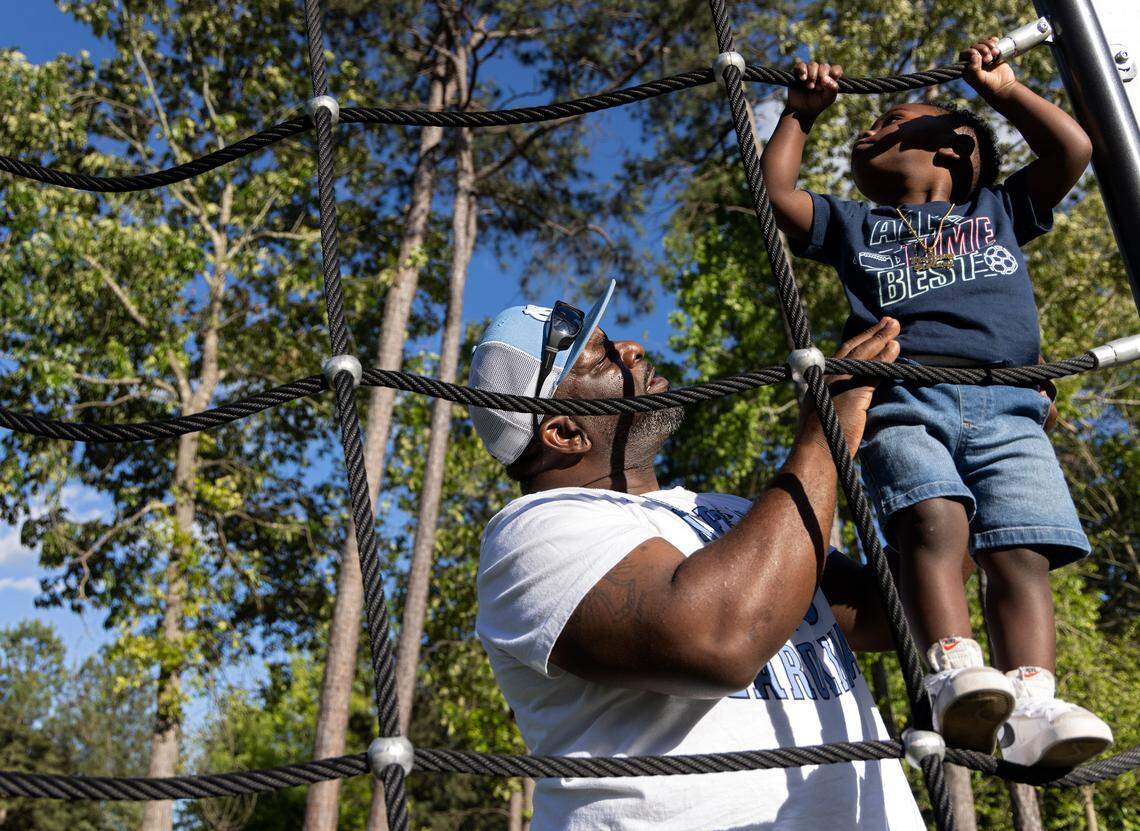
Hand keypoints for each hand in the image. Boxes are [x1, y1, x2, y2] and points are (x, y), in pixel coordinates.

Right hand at [786, 60, 841, 118]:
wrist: (801, 111)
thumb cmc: (816, 105)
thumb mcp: (828, 99)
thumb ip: (832, 88)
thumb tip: (825, 78)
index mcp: (830, 78)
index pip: (836, 69)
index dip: (835, 71)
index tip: (834, 76)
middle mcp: (820, 73)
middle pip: (824, 66)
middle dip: (822, 75)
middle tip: (818, 88)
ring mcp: (809, 72)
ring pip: (813, 65)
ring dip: (812, 75)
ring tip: (809, 87)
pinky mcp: (798, 73)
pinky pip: (801, 65)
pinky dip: (802, 70)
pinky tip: (802, 78)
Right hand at [800, 317, 900, 454]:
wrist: (816, 452)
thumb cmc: (820, 442)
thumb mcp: (824, 415)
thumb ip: (834, 401)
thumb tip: (843, 401)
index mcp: (819, 382)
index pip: (841, 355)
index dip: (858, 341)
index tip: (871, 332)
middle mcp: (828, 377)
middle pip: (853, 348)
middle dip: (872, 333)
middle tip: (889, 321)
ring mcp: (840, 383)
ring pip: (864, 354)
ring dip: (881, 338)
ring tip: (896, 326)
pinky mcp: (854, 392)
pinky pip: (873, 369)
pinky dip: (884, 357)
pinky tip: (895, 347)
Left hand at [961, 36, 1017, 98]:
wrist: (1004, 87)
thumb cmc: (989, 86)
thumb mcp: (979, 79)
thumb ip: (974, 69)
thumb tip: (975, 55)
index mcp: (967, 68)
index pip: (964, 54)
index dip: (971, 51)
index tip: (979, 56)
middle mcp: (974, 62)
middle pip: (974, 47)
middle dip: (982, 48)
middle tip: (989, 59)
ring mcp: (984, 57)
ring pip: (983, 43)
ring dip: (989, 44)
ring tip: (995, 53)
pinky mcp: (994, 55)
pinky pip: (991, 43)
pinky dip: (993, 41)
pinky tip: (996, 41)